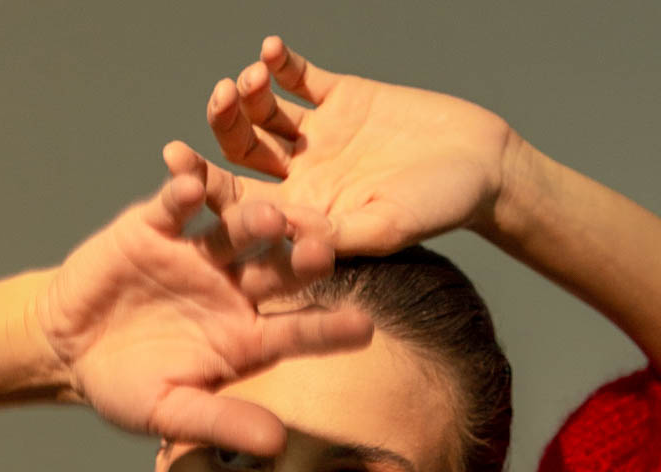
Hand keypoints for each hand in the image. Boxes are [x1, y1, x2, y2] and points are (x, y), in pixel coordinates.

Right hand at [36, 172, 372, 455]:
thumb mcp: (170, 413)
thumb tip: (277, 445)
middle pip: (276, 271)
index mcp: (248, 336)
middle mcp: (235, 288)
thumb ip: (222, 422)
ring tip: (270, 216)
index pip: (297, 331)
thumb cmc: (128, 388)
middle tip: (324, 251)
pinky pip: (172, 207)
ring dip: (251, 222)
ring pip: (233, 233)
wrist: (69, 348)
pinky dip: (180, 195)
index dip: (328, 329)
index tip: (363, 329)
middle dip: (299, 260)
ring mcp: (197, 254)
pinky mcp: (156, 226)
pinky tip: (191, 186)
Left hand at [172, 36, 517, 254]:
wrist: (485, 167)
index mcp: (298, 213)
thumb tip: (280, 232)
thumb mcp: (384, 225)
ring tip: (252, 78)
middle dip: (220, 125)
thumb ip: (334, 230)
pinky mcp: (341, 97)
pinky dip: (282, 62)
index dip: (201, 181)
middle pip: (238, 151)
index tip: (175, 160)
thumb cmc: (438, 210)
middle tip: (219, 100)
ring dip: (248, 92)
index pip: (234, 201)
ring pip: (262, 111)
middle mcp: (299, 174)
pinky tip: (273, 50)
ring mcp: (318, 134)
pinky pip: (299, 77)